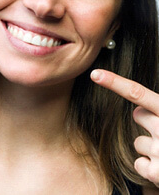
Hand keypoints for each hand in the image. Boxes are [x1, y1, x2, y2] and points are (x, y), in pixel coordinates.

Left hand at [91, 69, 158, 186]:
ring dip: (151, 148)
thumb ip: (158, 110)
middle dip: (148, 121)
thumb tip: (138, 109)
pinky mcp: (157, 173)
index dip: (114, 82)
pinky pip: (138, 164)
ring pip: (138, 142)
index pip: (137, 93)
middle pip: (138, 115)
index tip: (95, 74)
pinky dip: (149, 168)